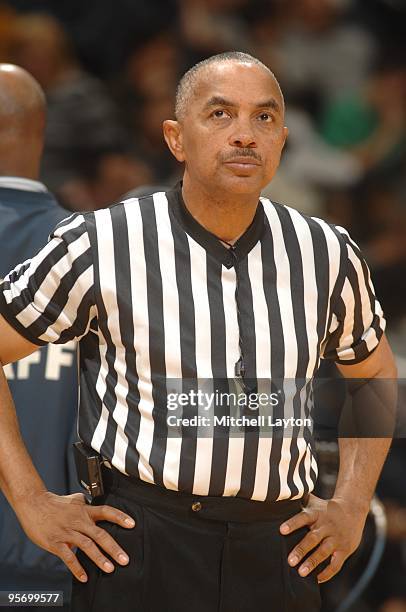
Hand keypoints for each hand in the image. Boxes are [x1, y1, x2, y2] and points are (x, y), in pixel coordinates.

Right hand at [16, 490, 134, 582]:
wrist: (33, 503)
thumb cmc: (52, 502)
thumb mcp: (72, 499)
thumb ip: (83, 502)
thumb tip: (89, 500)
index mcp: (84, 511)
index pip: (106, 511)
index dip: (120, 517)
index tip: (132, 524)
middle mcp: (79, 521)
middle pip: (100, 534)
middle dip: (113, 548)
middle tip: (125, 559)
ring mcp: (68, 532)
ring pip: (87, 545)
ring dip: (99, 558)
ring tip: (110, 568)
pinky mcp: (56, 542)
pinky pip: (68, 557)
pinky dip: (77, 568)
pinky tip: (84, 577)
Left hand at [279, 494, 367, 582]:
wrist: (353, 510)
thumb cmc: (326, 508)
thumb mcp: (314, 502)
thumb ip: (299, 500)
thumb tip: (279, 493)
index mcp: (317, 513)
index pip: (303, 517)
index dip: (293, 523)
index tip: (281, 530)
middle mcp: (326, 526)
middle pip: (313, 538)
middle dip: (301, 550)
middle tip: (290, 561)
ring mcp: (336, 538)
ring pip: (324, 552)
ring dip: (312, 562)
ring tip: (301, 572)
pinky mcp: (344, 549)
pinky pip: (336, 564)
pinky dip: (327, 573)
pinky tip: (317, 579)